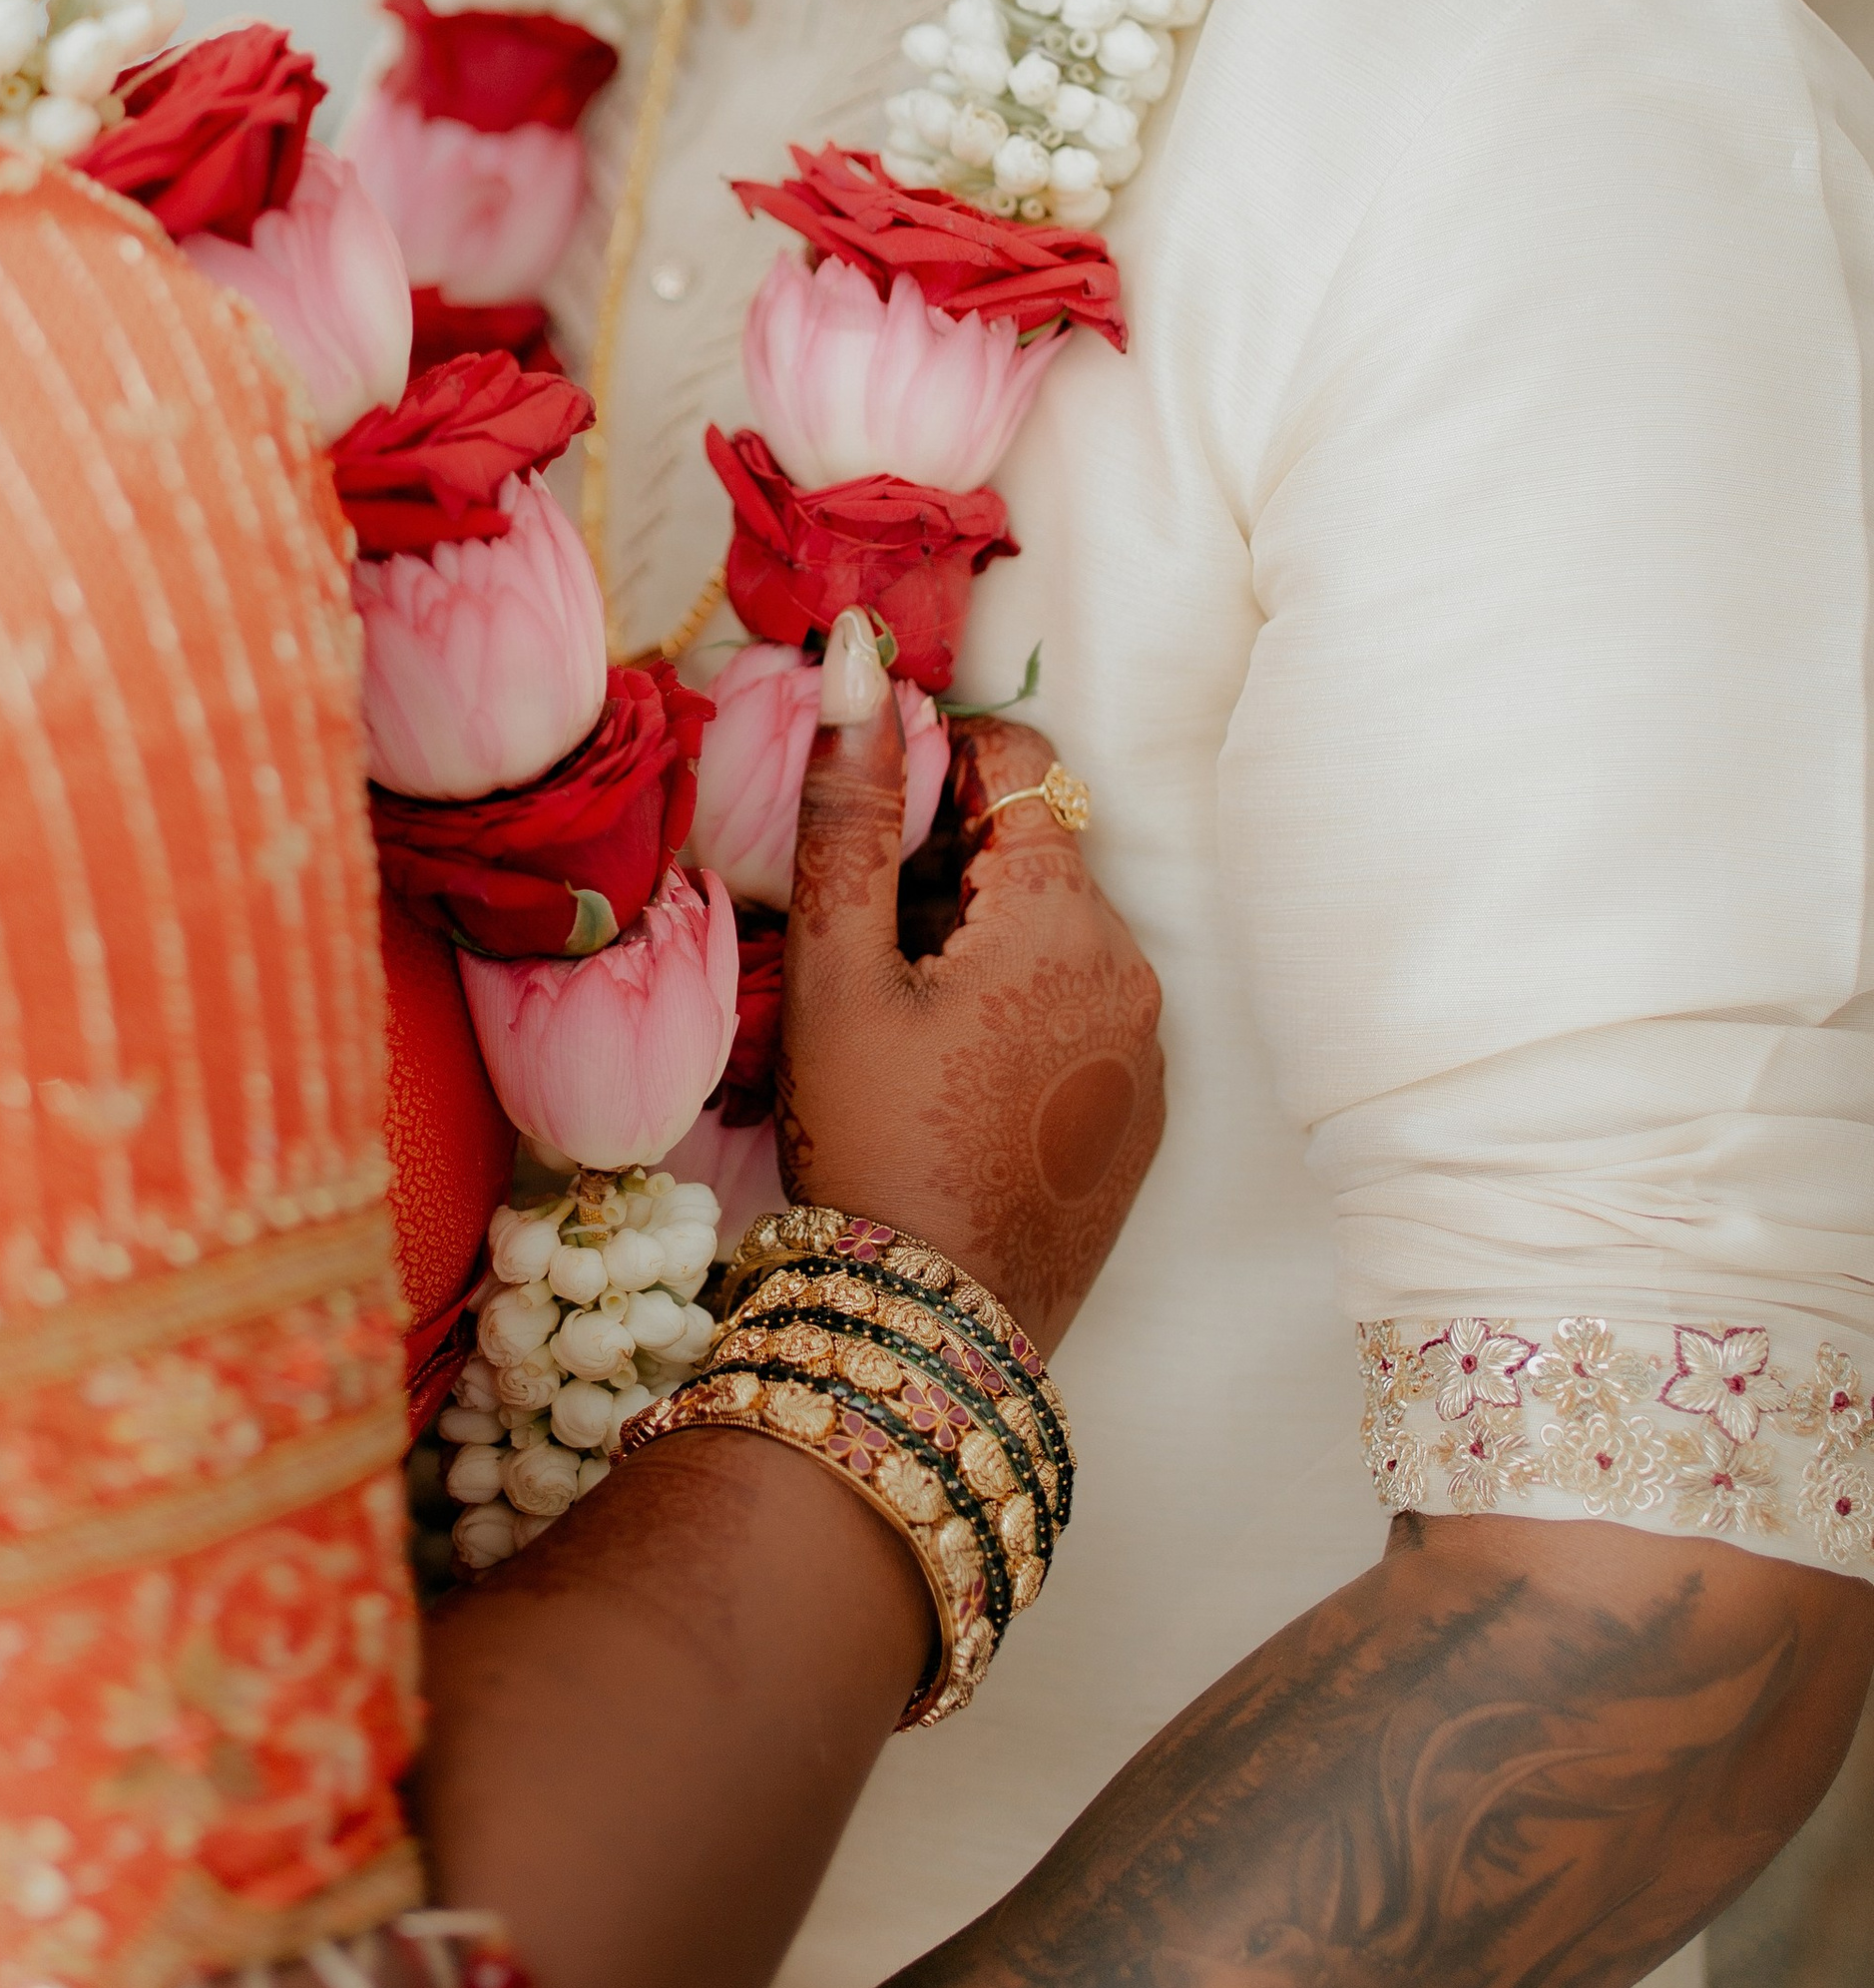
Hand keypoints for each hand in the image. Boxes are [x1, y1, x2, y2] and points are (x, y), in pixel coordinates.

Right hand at [776, 610, 1162, 1345]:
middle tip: (865, 936)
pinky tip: (951, 1074)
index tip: (869, 814)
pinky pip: (1083, 1010)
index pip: (1019, 762)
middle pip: (1040, 851)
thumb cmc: (871, 1140)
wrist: (928, 1327)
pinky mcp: (1142, 1113)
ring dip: (985, 935)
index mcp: (1063, 917)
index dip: (935, 762)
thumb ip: (849, 808)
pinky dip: (1021, 1006)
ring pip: (1061, 931)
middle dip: (951, 862)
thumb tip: (858, 661)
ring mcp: (1148, 1046)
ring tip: (900, 1014)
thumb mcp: (838, 970)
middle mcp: (1133, 967)